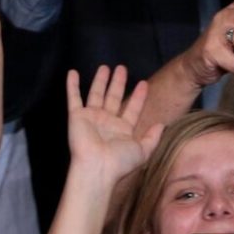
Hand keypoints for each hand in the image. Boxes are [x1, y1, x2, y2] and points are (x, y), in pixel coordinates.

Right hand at [65, 66, 162, 185]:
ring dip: (100, 80)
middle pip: (114, 97)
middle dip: (118, 83)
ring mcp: (91, 118)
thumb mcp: (143, 151)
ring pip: (96, 94)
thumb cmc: (120, 161)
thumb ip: (152, 137)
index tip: (143, 83)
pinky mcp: (77, 116)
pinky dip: (71, 85)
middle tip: (122, 68)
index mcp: (122, 129)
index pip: (132, 108)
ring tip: (105, 67)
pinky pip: (74, 97)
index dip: (138, 96)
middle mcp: (107, 121)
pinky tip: (72, 72)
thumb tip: (162, 125)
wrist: (97, 167)